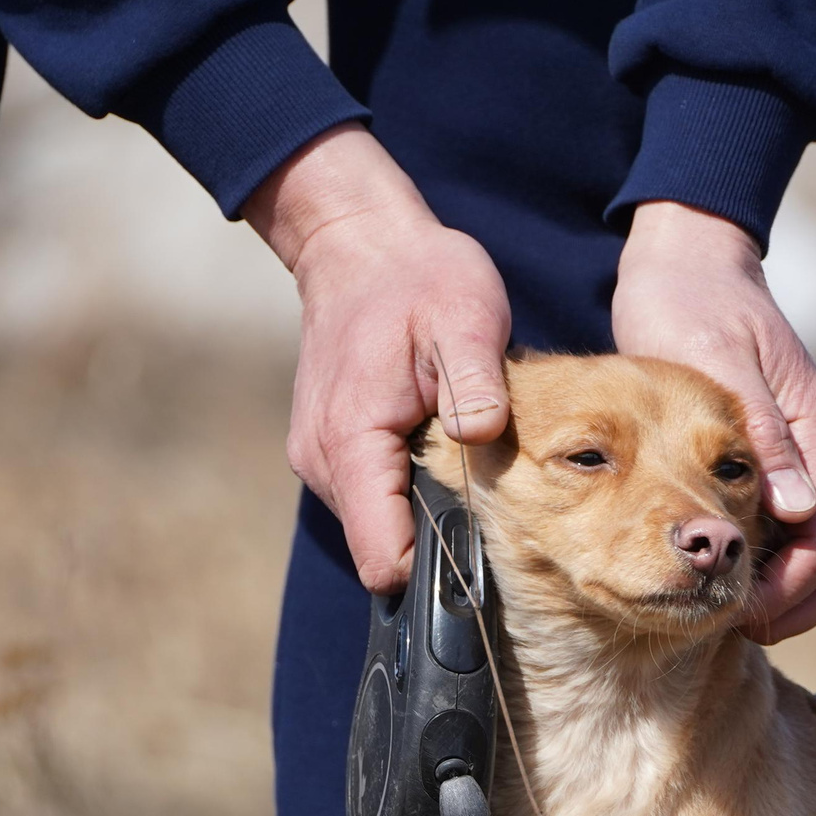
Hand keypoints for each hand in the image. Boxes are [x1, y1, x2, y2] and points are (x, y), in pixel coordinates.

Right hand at [246, 124, 511, 591]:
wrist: (361, 244)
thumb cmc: (419, 276)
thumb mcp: (465, 316)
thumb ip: (474, 381)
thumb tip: (481, 436)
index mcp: (353, 441)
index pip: (382, 557)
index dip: (435, 571)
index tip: (486, 554)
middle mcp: (324, 462)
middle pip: (382, 551)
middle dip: (439, 544)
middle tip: (494, 508)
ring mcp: (321, 459)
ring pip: (378, 529)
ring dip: (424, 515)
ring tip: (468, 471)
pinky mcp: (330, 453)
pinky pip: (373, 500)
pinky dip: (408, 493)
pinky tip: (440, 456)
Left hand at [611, 200, 815, 643]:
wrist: (688, 261)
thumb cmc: (689, 305)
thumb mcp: (717, 364)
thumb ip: (761, 438)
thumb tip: (798, 512)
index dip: (793, 593)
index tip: (739, 613)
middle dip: (795, 605)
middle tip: (731, 620)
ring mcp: (807, 456)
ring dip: (785, 590)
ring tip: (724, 603)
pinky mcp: (783, 459)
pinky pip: (796, 532)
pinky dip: (772, 564)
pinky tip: (724, 567)